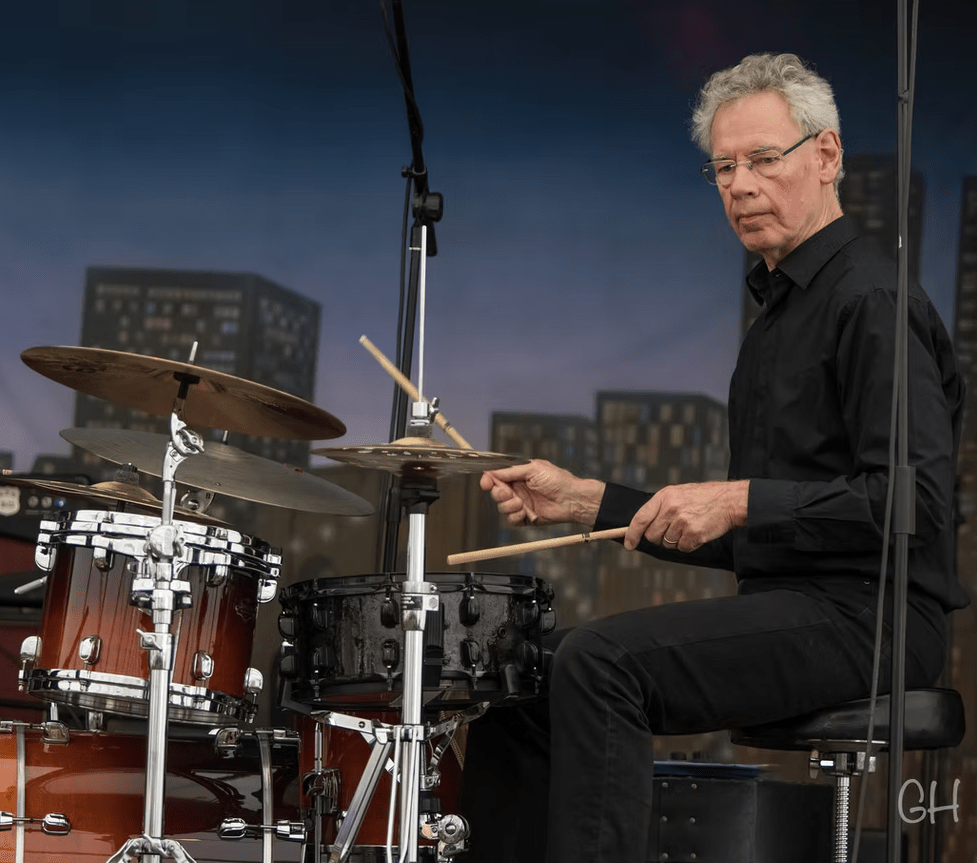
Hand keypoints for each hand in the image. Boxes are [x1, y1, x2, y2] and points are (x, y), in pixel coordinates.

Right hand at [480, 459, 604, 527]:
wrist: (572, 499)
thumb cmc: (557, 480)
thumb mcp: (533, 469)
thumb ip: (512, 470)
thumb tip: (493, 471)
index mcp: (518, 475)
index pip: (496, 477)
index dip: (488, 480)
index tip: (486, 483)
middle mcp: (517, 489)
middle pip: (496, 493)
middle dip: (499, 494)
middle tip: (509, 493)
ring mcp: (521, 504)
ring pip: (502, 507)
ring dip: (509, 506)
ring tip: (522, 503)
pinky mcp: (525, 517)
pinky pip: (511, 519)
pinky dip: (516, 516)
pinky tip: (526, 512)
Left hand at [624, 480, 748, 552]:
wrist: (729, 500)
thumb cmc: (703, 498)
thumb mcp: (677, 494)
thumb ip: (660, 508)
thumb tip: (643, 526)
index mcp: (664, 497)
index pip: (640, 519)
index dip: (631, 534)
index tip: (628, 544)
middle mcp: (670, 509)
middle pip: (652, 535)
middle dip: (659, 537)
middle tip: (672, 529)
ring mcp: (682, 522)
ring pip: (667, 543)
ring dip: (676, 540)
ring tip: (689, 526)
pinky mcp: (694, 534)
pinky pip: (682, 548)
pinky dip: (688, 544)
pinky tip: (697, 532)